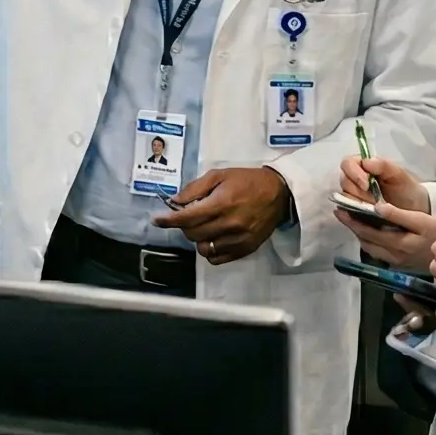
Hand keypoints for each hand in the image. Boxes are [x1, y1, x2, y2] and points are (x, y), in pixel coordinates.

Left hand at [153, 166, 290, 264]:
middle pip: (193, 234)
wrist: (278, 194)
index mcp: (221, 203)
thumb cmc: (246, 181)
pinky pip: (218, 258)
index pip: (187, 217)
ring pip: (204, 249)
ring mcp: (238, 239)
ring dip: (197, 239)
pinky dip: (210, 251)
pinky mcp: (245, 249)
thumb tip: (174, 202)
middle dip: (184, 226)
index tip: (157, 220)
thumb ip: (195, 188)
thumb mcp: (219, 175)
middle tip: (189, 217)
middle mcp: (229, 224)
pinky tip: (213, 239)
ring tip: (203, 228)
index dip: (168, 220)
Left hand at [337, 195, 435, 269]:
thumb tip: (376, 207)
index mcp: (401, 244)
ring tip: (349, 220)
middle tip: (339, 212)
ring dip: (359, 234)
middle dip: (352, 226)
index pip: (371, 233)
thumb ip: (398, 215)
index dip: (354, 221)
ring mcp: (396, 262)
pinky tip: (366, 232)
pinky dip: (369, 242)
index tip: (341, 209)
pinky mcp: (399, 265)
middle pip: (367, 241)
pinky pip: (379, 253)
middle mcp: (395, 256)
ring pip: (371, 248)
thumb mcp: (422, 221)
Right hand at [340, 155, 429, 213]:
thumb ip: (384, 165)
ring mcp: (354, 196)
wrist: (416, 213)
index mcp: (365, 166)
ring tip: (375, 208)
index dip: (354, 173)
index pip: (347, 164)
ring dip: (359, 203)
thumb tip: (365, 162)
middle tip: (375, 200)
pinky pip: (346, 212)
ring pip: (344, 197)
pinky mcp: (353, 211)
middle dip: (359, 192)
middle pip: (344, 181)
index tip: (366, 184)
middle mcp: (355, 180)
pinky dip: (353, 214)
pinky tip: (366, 215)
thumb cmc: (408, 191)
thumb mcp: (400, 176)